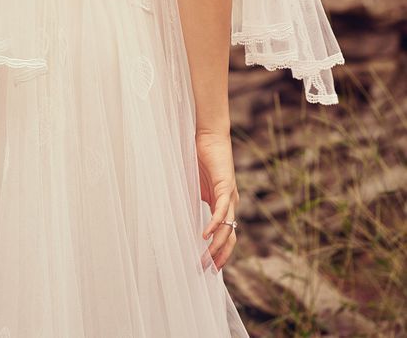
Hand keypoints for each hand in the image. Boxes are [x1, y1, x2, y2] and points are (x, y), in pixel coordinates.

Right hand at [195, 129, 239, 270]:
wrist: (209, 135)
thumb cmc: (200, 156)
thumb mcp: (194, 184)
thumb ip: (191, 199)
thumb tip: (177, 215)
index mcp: (222, 204)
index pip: (225, 234)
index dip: (219, 252)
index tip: (209, 267)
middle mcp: (229, 203)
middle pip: (229, 237)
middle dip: (219, 256)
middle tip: (206, 270)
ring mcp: (229, 196)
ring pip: (227, 227)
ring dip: (216, 245)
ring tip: (205, 258)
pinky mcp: (226, 186)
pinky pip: (221, 210)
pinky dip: (214, 224)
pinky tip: (205, 235)